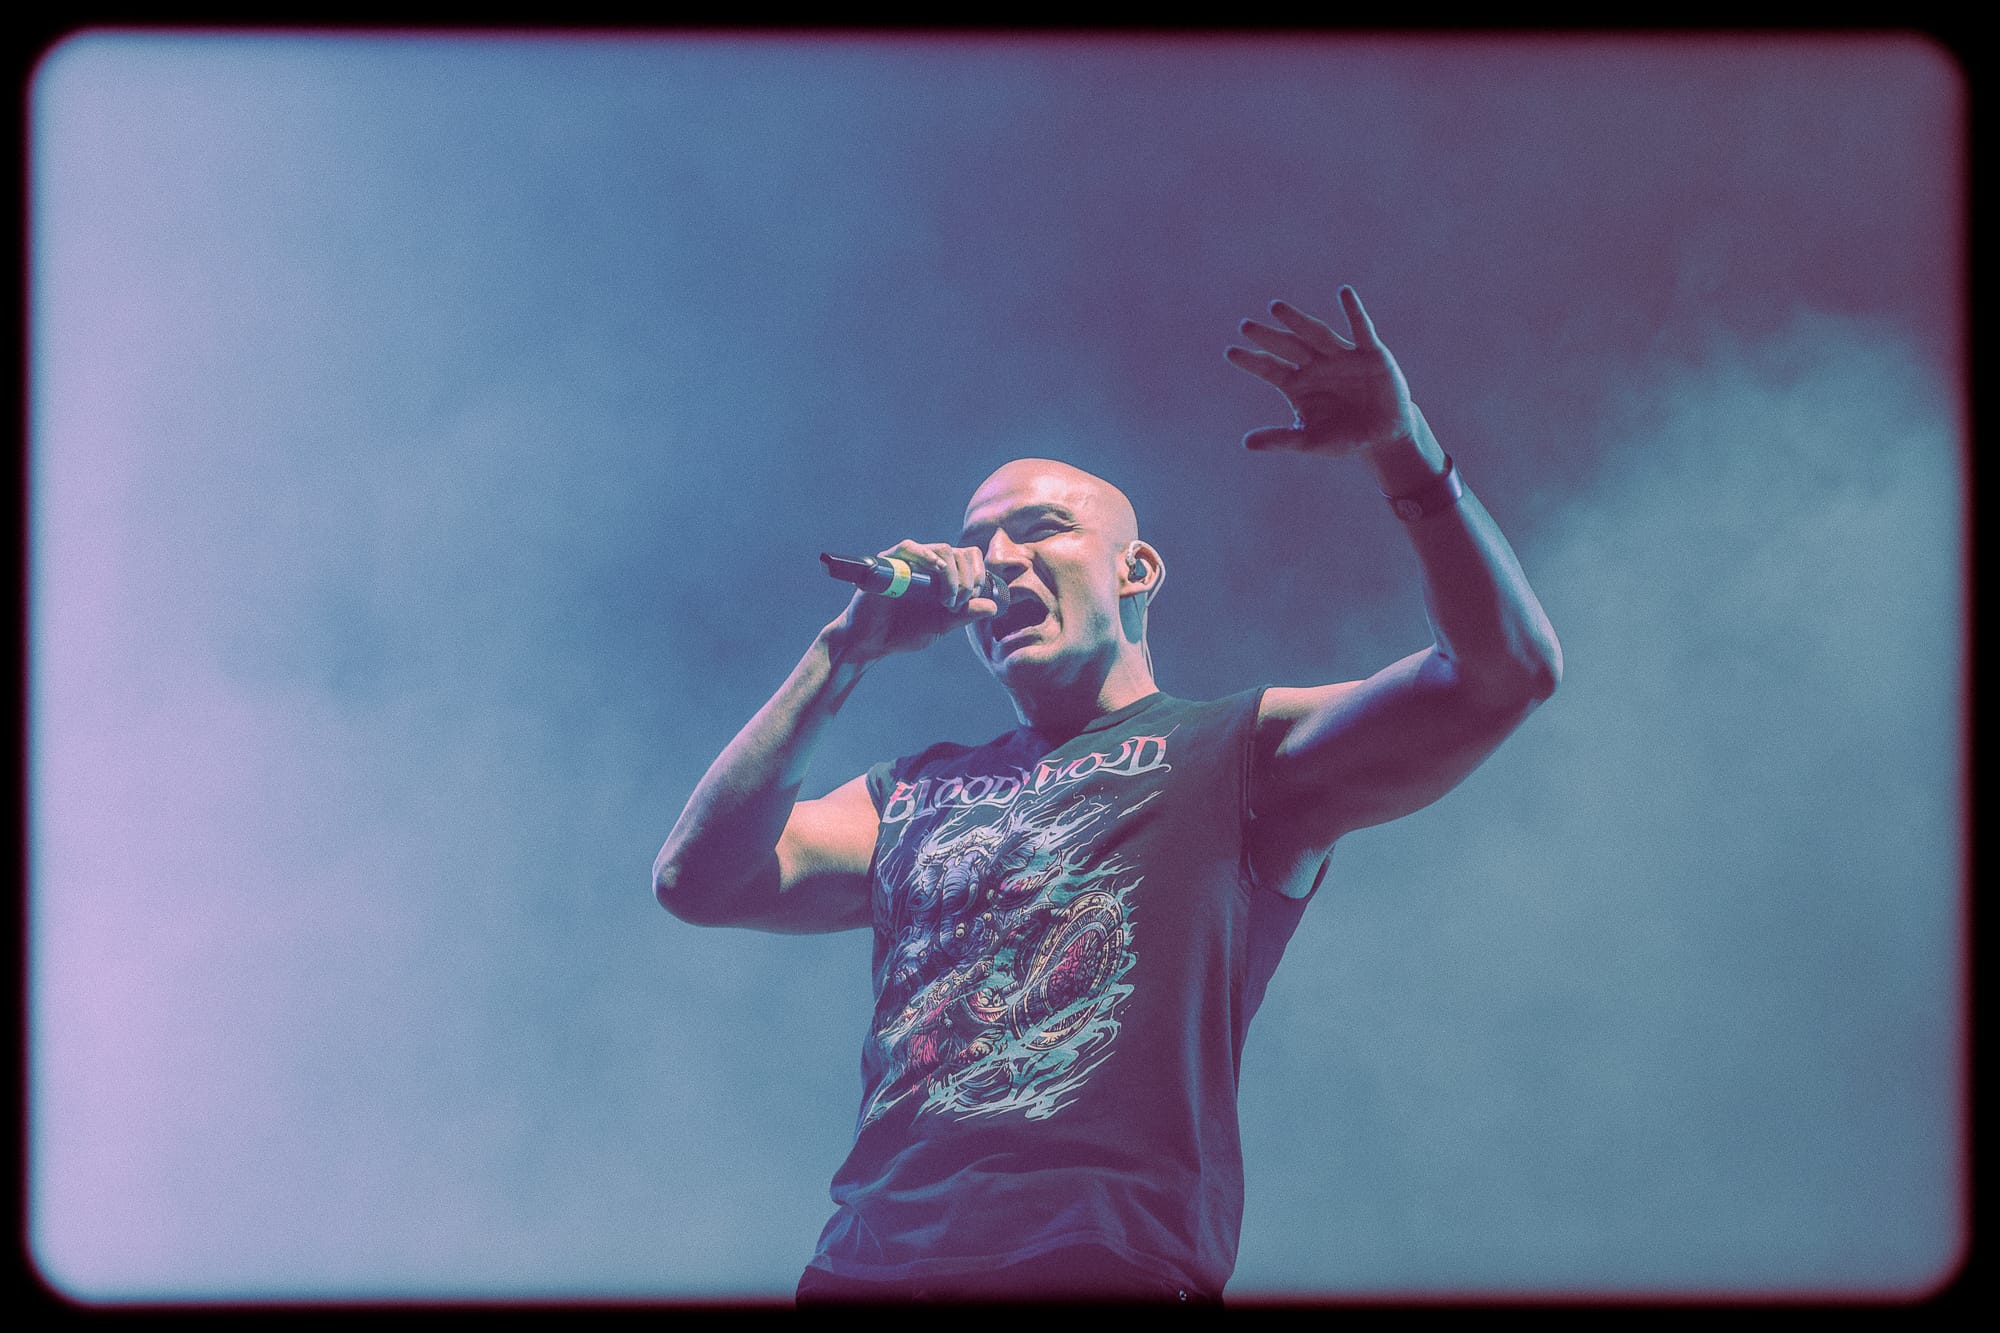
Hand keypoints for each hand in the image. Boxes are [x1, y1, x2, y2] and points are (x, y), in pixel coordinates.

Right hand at [823, 539, 1000, 661]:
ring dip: (952, 574)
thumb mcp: (940, 626)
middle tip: (957, 603)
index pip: (968, 559)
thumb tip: (994, 607)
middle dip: (967, 579)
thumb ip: (964, 616)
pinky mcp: (888, 563)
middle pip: (959, 553)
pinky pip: (909, 547)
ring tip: (946, 600)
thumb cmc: (902, 633)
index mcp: (940, 576)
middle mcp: (926, 565)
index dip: (978, 574)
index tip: (972, 598)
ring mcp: (908, 562)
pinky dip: (926, 555)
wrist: (869, 643)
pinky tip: (937, 569)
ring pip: (941, 549)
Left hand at [1225, 286, 1419, 456]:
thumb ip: (1281, 439)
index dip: (1251, 361)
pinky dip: (1354, 311)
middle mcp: (1316, 365)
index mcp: (1298, 384)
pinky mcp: (1370, 354)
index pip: (1269, 369)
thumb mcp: (1310, 441)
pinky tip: (1344, 292)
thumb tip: (1246, 443)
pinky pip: (1361, 329)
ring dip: (1297, 321)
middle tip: (1244, 326)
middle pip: (1287, 347)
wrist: (1384, 437)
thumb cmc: (1344, 438)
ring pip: (1316, 334)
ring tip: (1275, 308)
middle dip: (1268, 336)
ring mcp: (1341, 356)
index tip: (1229, 352)